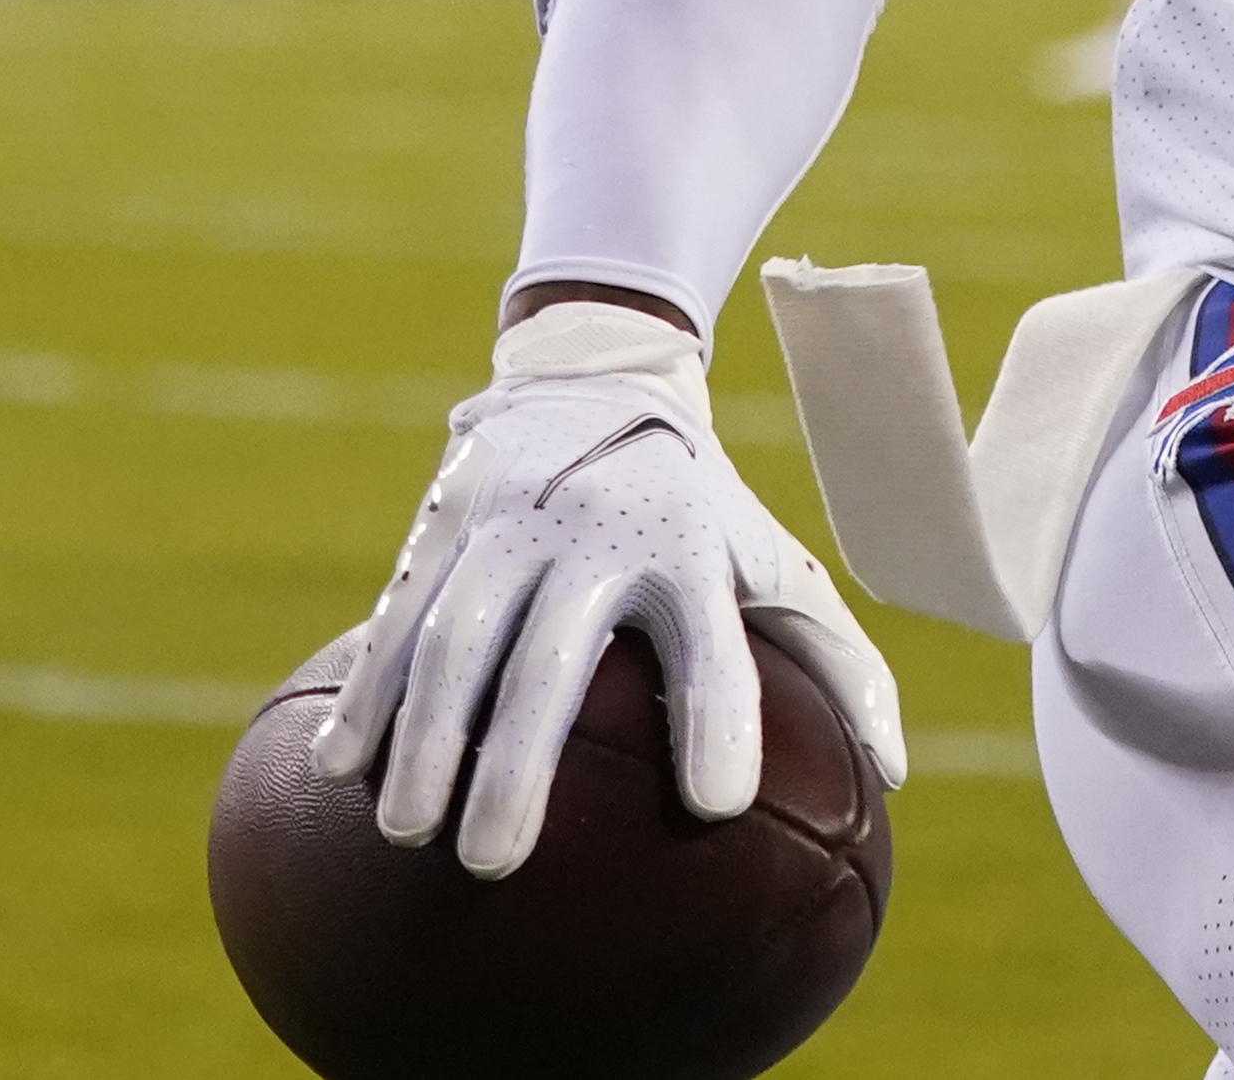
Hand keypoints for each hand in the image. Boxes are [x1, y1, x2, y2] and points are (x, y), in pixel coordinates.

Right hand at [309, 301, 903, 877]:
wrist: (599, 372)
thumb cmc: (698, 506)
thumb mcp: (772, 561)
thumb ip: (834, 663)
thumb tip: (892, 778)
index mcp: (689, 551)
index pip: (709, 643)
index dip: (718, 718)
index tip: (718, 805)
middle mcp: (597, 535)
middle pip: (552, 659)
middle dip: (518, 761)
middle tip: (496, 861)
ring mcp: (510, 523)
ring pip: (455, 637)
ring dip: (424, 736)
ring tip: (406, 832)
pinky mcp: (444, 518)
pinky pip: (398, 613)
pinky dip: (367, 690)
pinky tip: (341, 766)